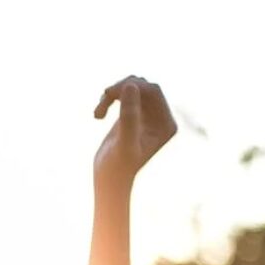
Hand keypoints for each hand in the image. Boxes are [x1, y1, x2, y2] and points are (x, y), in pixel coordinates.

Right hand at [93, 76, 175, 191]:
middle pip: (144, 86)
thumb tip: (130, 85)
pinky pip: (125, 92)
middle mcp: (161, 118)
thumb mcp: (123, 142)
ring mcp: (149, 116)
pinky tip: (98, 115)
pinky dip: (110, 98)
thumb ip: (129, 115)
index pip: (153, 92)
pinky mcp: (135, 114)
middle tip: (103, 97)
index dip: (131, 86)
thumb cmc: (117, 166)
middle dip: (121, 88)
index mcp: (167, 124)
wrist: (108, 179)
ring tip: (98, 111)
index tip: (109, 94)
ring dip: (113, 93)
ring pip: (133, 86)